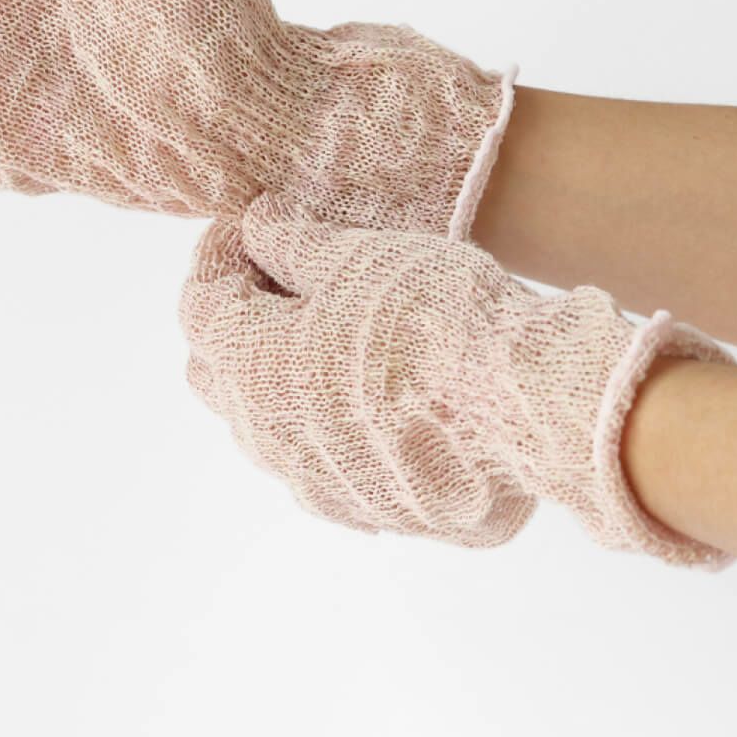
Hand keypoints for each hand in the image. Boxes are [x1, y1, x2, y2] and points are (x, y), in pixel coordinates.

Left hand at [179, 194, 731, 567]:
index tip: (253, 227)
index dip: (219, 256)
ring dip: (277, 372)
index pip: (198, 305)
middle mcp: (268, 438)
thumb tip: (255, 224)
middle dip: (236, 316)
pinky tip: (372, 388)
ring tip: (331, 330)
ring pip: (264, 421)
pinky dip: (324, 419)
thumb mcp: (359, 258)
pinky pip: (319, 459)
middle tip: (285, 275)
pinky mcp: (367, 511)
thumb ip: (290, 242)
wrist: (537, 411)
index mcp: (251, 368)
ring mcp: (315, 483)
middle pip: (218, 368)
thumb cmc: (439, 320)